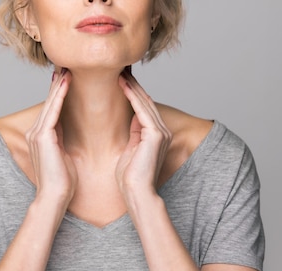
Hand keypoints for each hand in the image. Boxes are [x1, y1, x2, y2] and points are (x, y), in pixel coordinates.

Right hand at [25, 68, 76, 207]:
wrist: (55, 196)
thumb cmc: (63, 182)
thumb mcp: (64, 155)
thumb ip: (62, 140)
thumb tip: (67, 131)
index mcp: (42, 137)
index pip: (52, 109)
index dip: (59, 93)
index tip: (67, 77)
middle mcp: (36, 132)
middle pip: (49, 102)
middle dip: (57, 83)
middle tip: (65, 64)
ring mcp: (37, 134)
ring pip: (50, 103)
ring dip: (58, 84)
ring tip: (66, 68)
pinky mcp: (43, 136)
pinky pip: (53, 111)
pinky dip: (59, 95)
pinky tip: (66, 82)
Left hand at [116, 70, 171, 199]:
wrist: (136, 193)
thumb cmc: (130, 178)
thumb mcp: (130, 150)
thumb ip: (133, 133)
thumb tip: (131, 118)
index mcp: (155, 135)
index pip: (143, 107)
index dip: (132, 92)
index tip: (120, 78)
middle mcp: (161, 131)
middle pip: (145, 101)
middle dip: (132, 84)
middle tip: (120, 68)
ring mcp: (160, 132)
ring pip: (144, 102)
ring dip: (131, 85)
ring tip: (120, 71)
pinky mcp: (155, 135)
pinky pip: (142, 110)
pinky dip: (132, 96)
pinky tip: (122, 84)